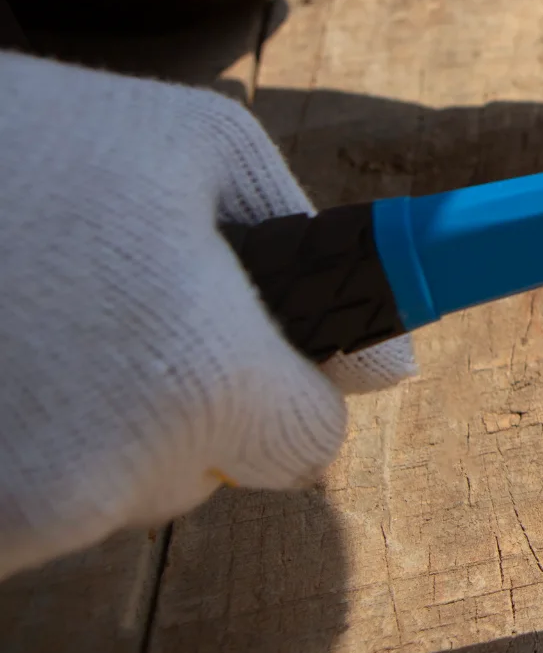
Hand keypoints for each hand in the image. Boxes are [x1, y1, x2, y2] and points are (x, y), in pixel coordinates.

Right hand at [0, 52, 416, 579]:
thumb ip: (314, 252)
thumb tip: (394, 366)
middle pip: (200, 476)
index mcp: (196, 379)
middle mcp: (106, 477)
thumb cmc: (31, 136)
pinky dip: (12, 443)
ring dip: (85, 425)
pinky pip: (18, 509)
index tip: (240, 339)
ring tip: (27, 321)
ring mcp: (11, 516)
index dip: (282, 384)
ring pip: (104, 494)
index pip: (307, 445)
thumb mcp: (199, 148)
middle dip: (175, 404)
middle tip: (99, 306)